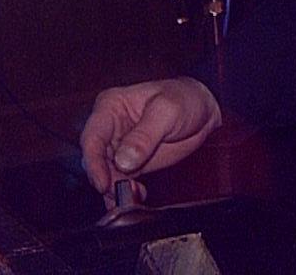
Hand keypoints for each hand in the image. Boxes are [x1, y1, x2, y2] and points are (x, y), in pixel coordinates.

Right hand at [79, 77, 221, 201]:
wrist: (203, 110)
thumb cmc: (184, 98)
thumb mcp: (167, 111)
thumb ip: (145, 135)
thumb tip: (123, 160)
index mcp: (111, 106)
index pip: (92, 137)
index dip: (94, 162)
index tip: (103, 183)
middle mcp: (110, 127)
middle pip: (95, 160)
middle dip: (106, 180)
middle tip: (124, 192)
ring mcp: (118, 147)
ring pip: (105, 175)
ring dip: (116, 190)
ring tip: (136, 194)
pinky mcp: (129, 164)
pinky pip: (118, 183)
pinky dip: (123, 194)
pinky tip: (137, 197)